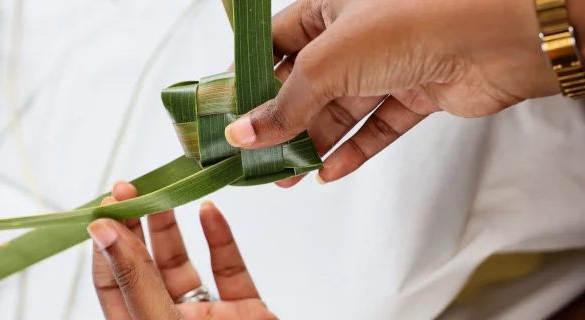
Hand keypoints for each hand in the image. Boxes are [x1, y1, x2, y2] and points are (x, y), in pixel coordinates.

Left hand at [89, 181, 276, 319]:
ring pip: (184, 264)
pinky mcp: (244, 311)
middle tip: (128, 190)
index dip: (107, 245)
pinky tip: (210, 213)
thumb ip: (134, 280)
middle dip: (135, 227)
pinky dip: (222, 240)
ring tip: (164, 193)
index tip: (106, 208)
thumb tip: (102, 233)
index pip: (113, 283)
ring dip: (173, 228)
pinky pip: (230, 270)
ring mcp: (208, 316)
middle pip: (144, 267)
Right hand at [224, 0, 569, 185]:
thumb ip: (284, 103)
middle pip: (306, 85)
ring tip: (288, 174)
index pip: (276, 44)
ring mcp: (387, 66)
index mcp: (329, 8)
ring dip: (314, 144)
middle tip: (258, 155)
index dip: (251, 77)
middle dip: (282, 123)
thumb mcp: (329, 62)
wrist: (496, 40)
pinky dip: (354, 150)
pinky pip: (376, 127)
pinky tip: (330, 170)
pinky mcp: (415, 94)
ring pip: (340, 111)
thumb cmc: (413, 22)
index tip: (229, 111)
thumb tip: (242, 133)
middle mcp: (357, 36)